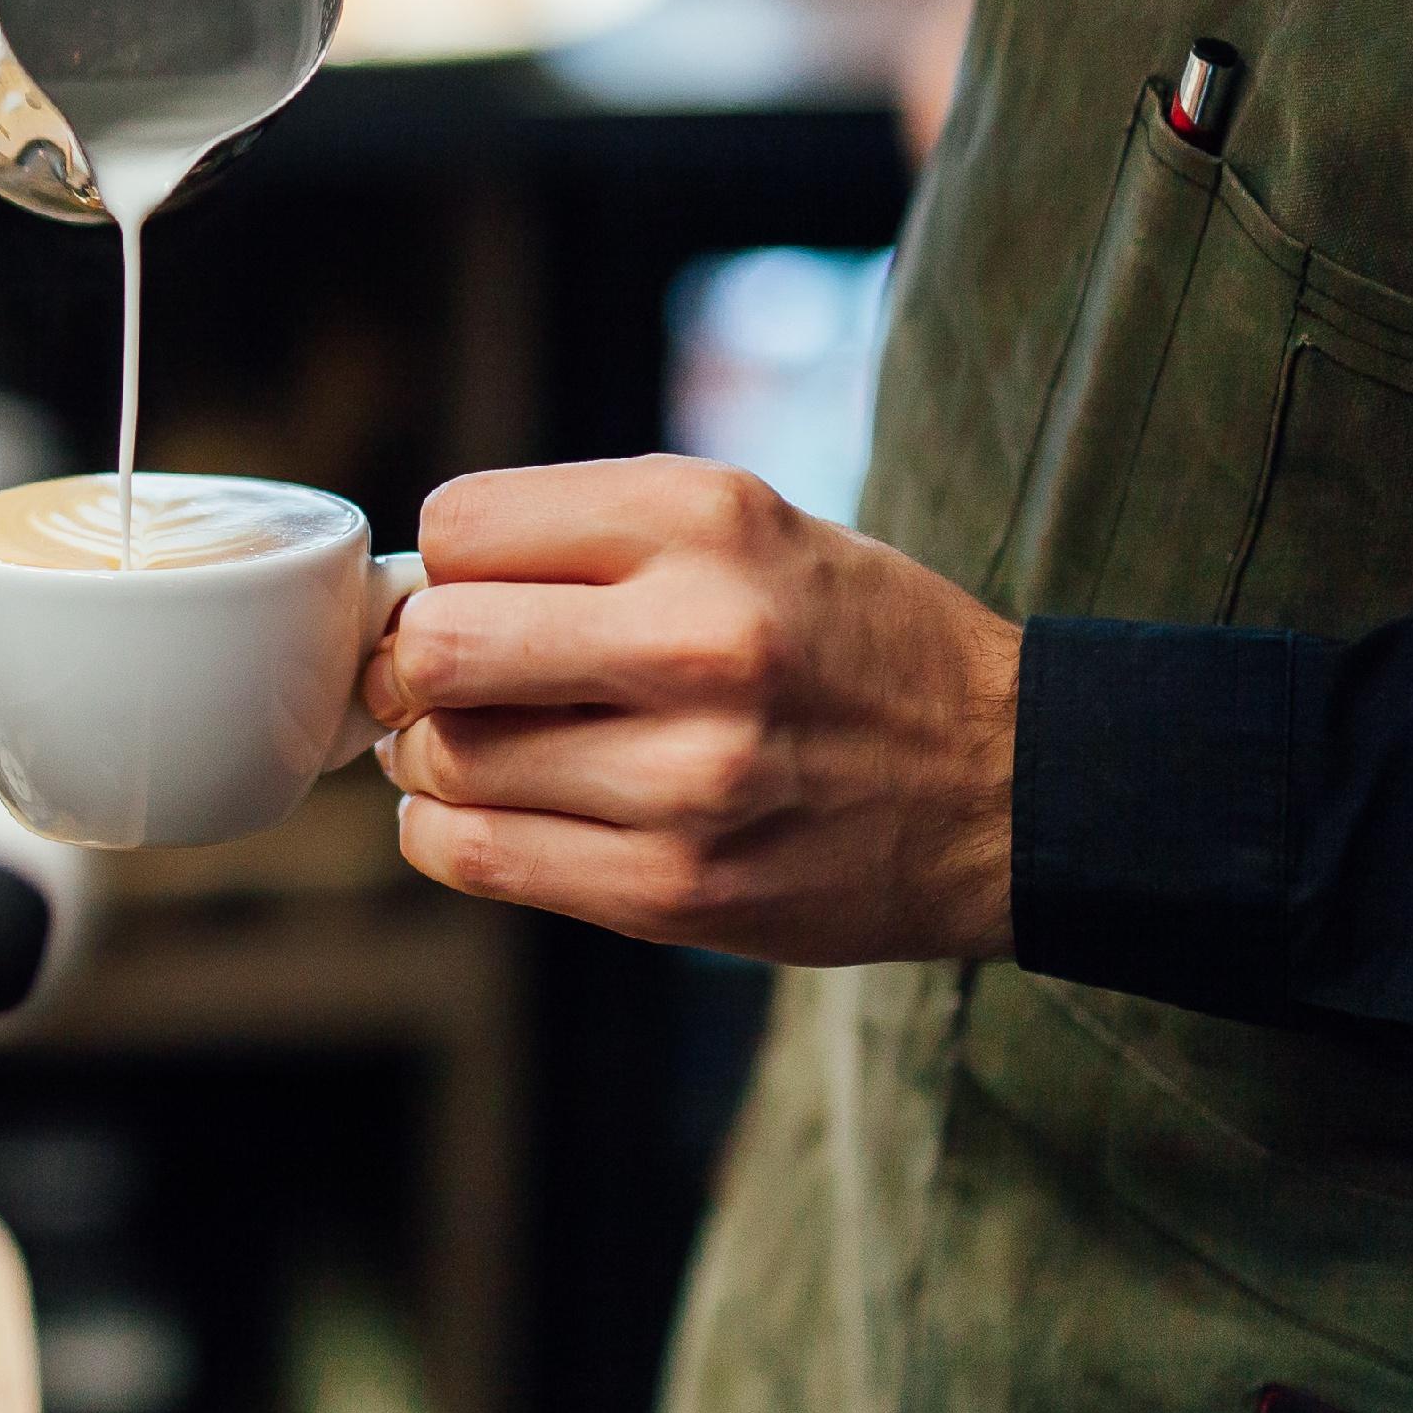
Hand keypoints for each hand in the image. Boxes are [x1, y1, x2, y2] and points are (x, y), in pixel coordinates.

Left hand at [365, 457, 1019, 962]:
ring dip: (433, 757)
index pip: (460, 526)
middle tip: (444, 681)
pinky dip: (449, 833)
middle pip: (434, 647)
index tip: (472, 596)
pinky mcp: (677, 890)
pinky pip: (477, 858)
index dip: (444, 566)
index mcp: (705, 521)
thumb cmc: (848, 641)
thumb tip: (402, 599)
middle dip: (412, 666)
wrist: (1010, 785)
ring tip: (490, 748)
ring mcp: (688, 777)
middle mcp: (697, 640)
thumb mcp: (745, 525)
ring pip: (444, 761)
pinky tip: (494, 812)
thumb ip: (585, 539)